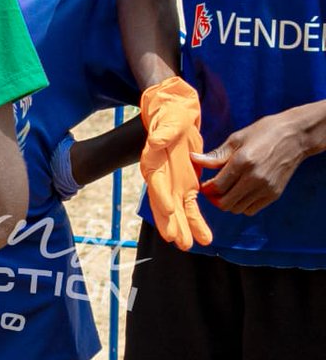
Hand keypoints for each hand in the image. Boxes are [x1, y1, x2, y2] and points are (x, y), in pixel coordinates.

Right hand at [140, 76, 211, 250]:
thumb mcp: (167, 122)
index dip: (161, 199)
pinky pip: (191, 206)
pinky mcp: (186, 184)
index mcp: (154, 161)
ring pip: (177, 209)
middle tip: (179, 241)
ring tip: (189, 245)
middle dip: (171, 223)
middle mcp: (162, 176)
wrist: (177, 114)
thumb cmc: (170, 116)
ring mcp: (173, 182)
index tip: (169, 213)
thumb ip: (162, 134)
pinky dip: (196, 220)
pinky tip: (204, 237)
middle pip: (165, 203)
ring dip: (184, 226)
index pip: (156, 183)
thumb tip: (155, 142)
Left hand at [193, 111, 307, 215]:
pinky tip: (240, 193)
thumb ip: (216, 155)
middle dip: (214, 198)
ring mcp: (265, 188)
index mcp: (242, 161)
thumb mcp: (237, 139)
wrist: (294, 136)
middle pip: (226, 202)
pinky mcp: (274, 194)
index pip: (218, 186)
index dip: (207, 188)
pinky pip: (251, 210)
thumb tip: (194, 159)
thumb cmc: (262, 132)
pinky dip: (242, 205)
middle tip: (211, 190)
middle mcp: (254, 178)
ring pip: (238, 209)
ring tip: (225, 191)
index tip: (204, 185)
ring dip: (228, 203)